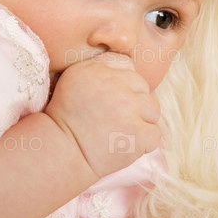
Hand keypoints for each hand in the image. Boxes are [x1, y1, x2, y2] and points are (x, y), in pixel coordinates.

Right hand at [45, 52, 160, 178]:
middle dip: (133, 102)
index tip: (110, 100)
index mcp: (98, 70)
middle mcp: (115, 85)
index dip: (122, 84)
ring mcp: (129, 109)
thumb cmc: (67, 118)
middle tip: (114, 118)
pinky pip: (155, 133)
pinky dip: (144, 142)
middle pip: (143, 87)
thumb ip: (101, 66)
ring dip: (141, 120)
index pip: (127, 66)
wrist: (62, 153)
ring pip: (153, 109)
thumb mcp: (74, 79)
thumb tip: (129, 64)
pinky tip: (126, 144)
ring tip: (121, 131)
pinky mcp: (138, 134)